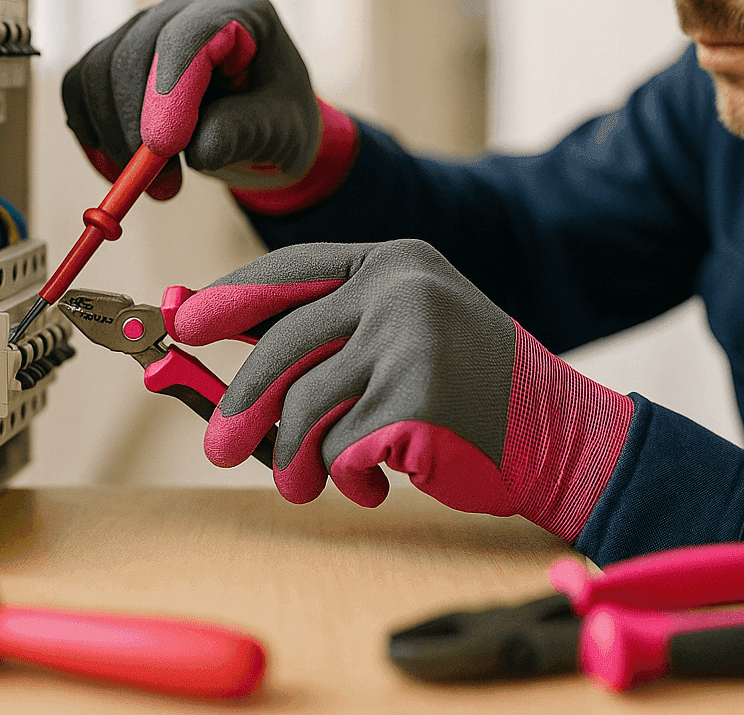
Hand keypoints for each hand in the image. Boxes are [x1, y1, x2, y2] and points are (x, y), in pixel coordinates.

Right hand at [61, 0, 331, 200]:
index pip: (190, 33)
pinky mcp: (117, 55)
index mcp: (242, 13)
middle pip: (134, 51)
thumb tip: (198, 148)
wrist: (265, 129)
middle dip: (138, 126)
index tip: (163, 146)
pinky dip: (91, 134)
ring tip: (159, 186)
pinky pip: (80, 88)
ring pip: (99, 71)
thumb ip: (244, 133)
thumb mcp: (281, 132)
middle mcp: (189, 9)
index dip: (167, 88)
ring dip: (115, 138)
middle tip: (163, 186)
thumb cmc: (279, 121)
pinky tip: (120, 167)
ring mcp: (148, 27)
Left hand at [163, 240, 635, 541]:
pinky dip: (347, 478)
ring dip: (296, 461)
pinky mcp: (415, 400)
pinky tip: (377, 482)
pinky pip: (341, 449)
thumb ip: (333, 333)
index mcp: (395, 260)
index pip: (292, 271)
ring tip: (308, 483)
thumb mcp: (408, 331)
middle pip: (284, 345)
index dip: (230, 300)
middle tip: (218, 446)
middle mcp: (400, 289)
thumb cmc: (473, 390)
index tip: (182, 324)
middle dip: (242, 405)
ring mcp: (409, 341)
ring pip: (306, 407)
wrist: (562, 434)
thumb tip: (228, 353)